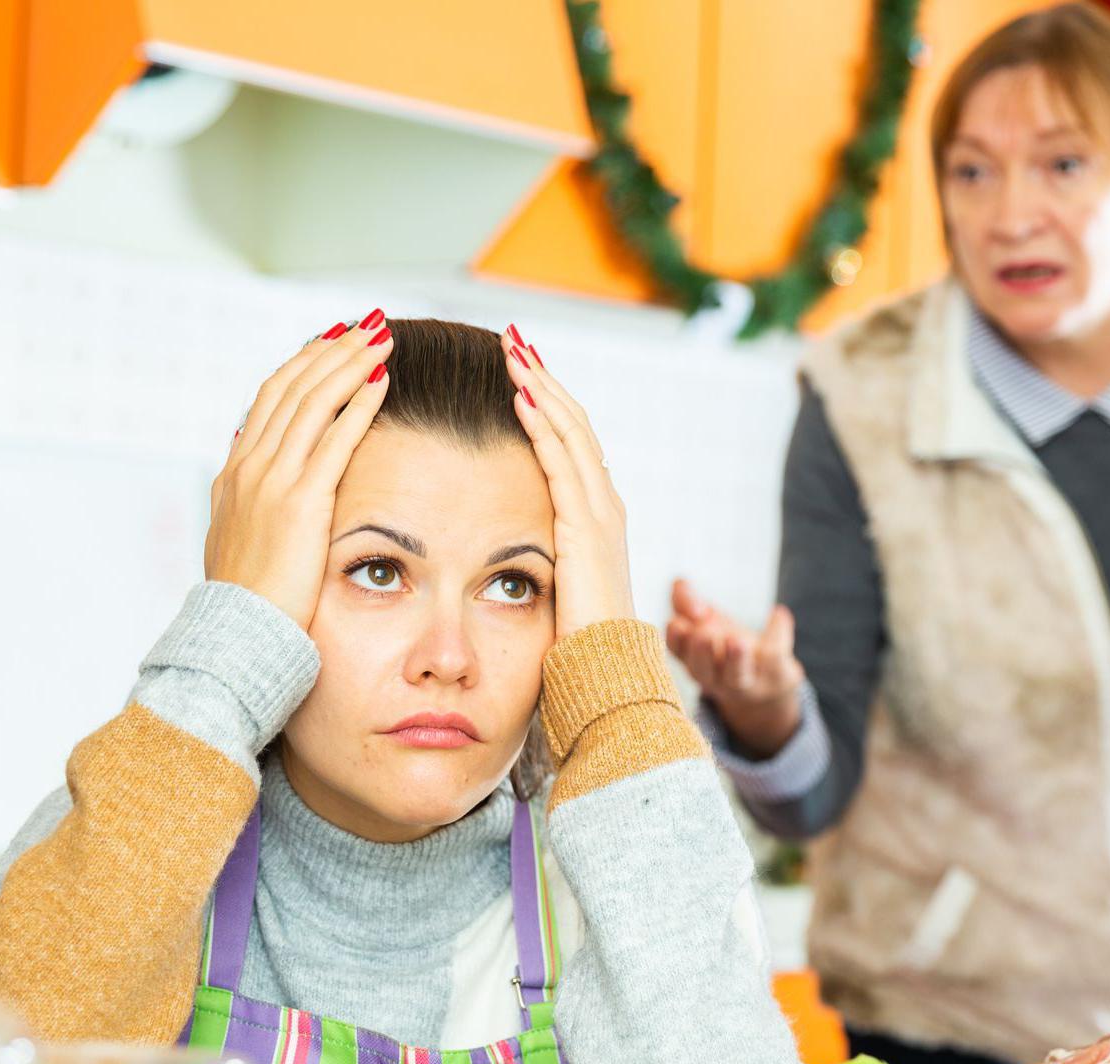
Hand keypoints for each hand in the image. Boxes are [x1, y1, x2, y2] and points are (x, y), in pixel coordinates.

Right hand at [204, 313, 393, 627]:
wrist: (237, 638)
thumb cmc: (247, 602)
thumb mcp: (236, 540)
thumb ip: (246, 498)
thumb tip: (246, 461)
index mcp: (235, 473)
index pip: (271, 399)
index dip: (304, 365)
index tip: (333, 340)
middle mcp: (250, 467)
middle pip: (293, 388)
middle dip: (333, 350)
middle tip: (368, 324)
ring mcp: (272, 482)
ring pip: (313, 402)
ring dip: (349, 364)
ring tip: (382, 339)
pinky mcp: (300, 503)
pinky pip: (334, 440)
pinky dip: (358, 404)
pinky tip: (382, 381)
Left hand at [502, 324, 633, 639]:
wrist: (606, 678)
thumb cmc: (575, 645)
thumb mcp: (554, 589)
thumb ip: (537, 559)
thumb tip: (503, 551)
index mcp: (595, 518)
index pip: (571, 444)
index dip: (546, 403)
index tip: (517, 370)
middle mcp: (604, 506)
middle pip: (574, 424)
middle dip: (544, 378)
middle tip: (513, 339)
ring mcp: (600, 513)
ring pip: (572, 431)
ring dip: (542, 387)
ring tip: (514, 350)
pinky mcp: (588, 527)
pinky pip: (564, 462)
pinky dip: (544, 424)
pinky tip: (522, 395)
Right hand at [664, 579, 805, 758]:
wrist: (769, 683)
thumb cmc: (726, 647)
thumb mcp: (703, 619)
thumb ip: (685, 599)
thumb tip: (680, 584)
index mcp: (692, 659)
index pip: (676, 651)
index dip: (676, 637)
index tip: (679, 621)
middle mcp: (714, 675)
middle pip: (702, 670)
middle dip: (701, 653)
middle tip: (703, 636)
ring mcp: (745, 680)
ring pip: (737, 676)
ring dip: (736, 659)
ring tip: (736, 640)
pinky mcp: (775, 675)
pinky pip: (775, 656)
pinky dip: (778, 631)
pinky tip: (778, 613)